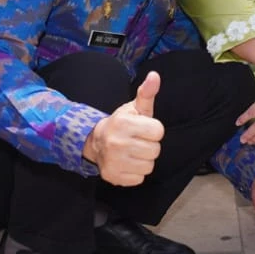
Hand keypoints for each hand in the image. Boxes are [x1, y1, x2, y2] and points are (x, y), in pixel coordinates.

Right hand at [84, 71, 164, 185]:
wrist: (96, 142)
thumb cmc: (122, 124)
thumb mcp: (134, 108)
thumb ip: (147, 93)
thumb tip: (155, 76)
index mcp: (124, 123)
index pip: (158, 131)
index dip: (153, 130)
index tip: (143, 128)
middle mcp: (117, 142)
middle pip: (155, 150)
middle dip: (149, 145)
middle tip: (137, 141)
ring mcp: (114, 161)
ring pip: (149, 166)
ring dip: (144, 160)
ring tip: (132, 152)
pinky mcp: (114, 176)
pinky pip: (140, 178)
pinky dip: (136, 172)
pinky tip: (127, 162)